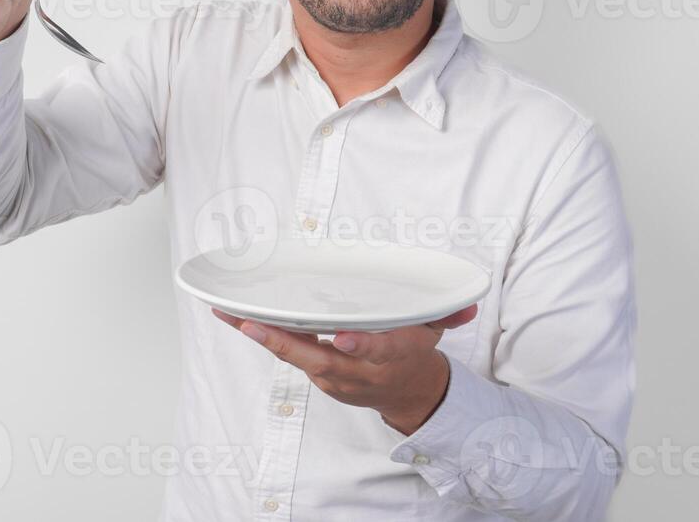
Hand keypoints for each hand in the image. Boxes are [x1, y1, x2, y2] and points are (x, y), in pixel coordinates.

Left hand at [212, 304, 478, 434]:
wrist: (408, 395)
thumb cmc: (414, 352)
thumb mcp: (434, 332)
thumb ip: (447, 314)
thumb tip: (467, 304)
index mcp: (390, 356)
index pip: (376, 352)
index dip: (361, 346)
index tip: (343, 338)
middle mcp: (358, 372)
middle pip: (318, 359)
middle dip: (284, 343)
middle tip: (253, 324)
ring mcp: (335, 377)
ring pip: (296, 357)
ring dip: (262, 336)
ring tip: (230, 313)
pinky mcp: (319, 376)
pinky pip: (289, 355)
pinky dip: (264, 337)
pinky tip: (238, 317)